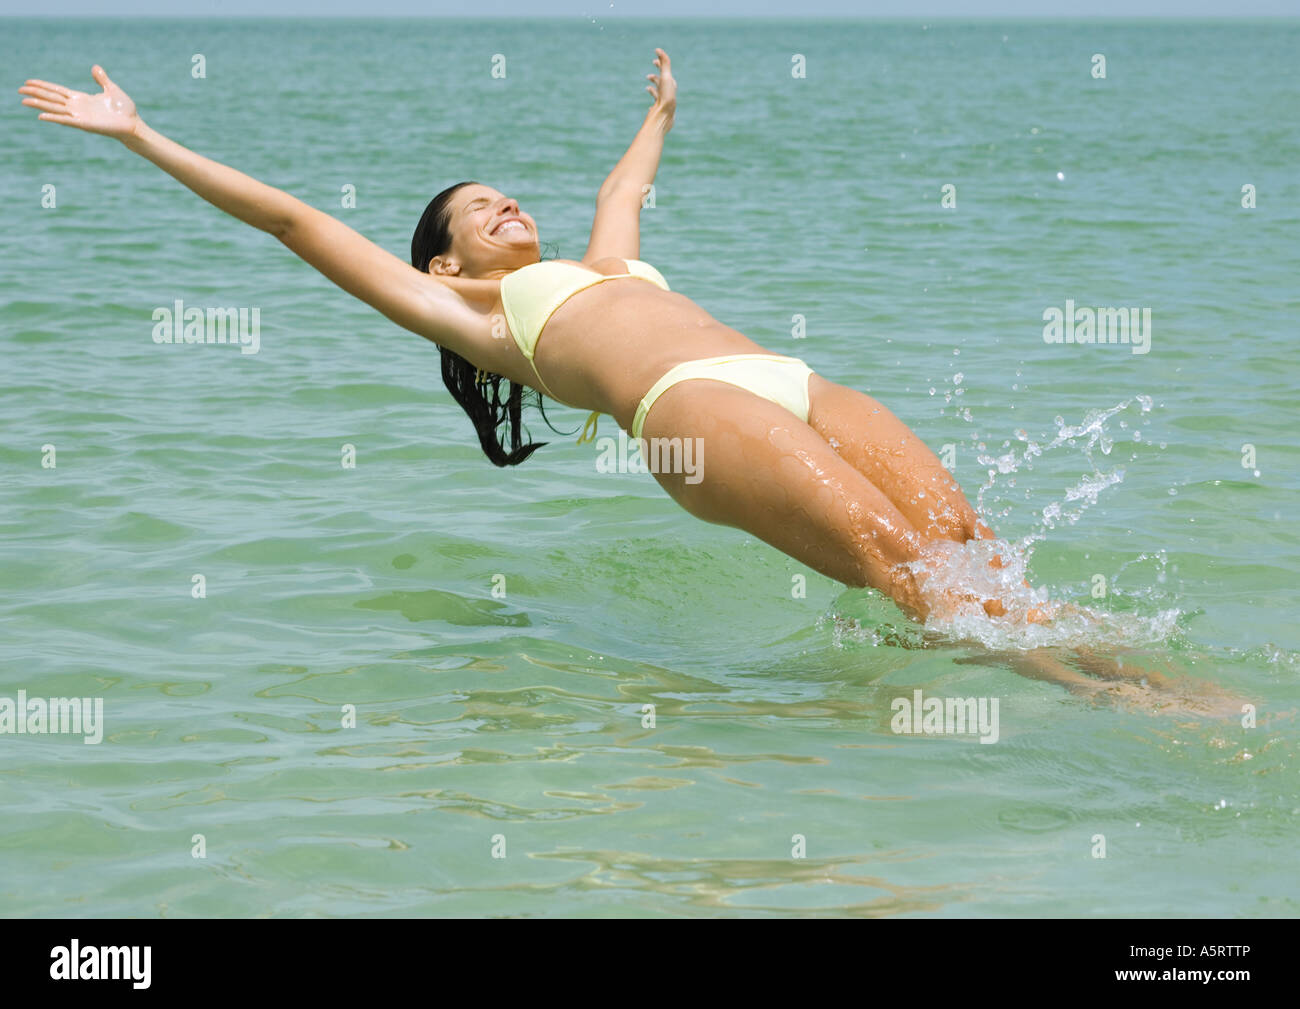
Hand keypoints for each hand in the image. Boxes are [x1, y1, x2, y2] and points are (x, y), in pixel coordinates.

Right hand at [18, 65, 140, 139]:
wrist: (133, 124)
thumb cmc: (125, 110)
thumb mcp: (111, 89)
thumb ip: (101, 79)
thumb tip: (95, 67)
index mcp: (82, 99)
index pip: (58, 91)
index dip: (44, 86)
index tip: (29, 82)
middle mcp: (78, 107)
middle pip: (52, 99)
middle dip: (36, 94)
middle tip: (19, 90)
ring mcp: (80, 116)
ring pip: (54, 109)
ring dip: (39, 105)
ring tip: (23, 100)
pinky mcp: (84, 125)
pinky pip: (66, 121)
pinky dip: (53, 118)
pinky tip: (41, 116)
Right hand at [645, 48, 675, 129]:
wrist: (665, 116)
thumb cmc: (666, 96)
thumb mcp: (666, 76)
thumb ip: (664, 63)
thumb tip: (658, 49)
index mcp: (671, 85)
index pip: (666, 72)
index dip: (660, 65)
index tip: (654, 60)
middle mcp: (668, 93)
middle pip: (662, 83)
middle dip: (655, 78)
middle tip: (648, 77)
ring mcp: (664, 102)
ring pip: (658, 94)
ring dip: (653, 90)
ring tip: (647, 89)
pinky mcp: (659, 110)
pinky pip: (656, 106)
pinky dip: (653, 104)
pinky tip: (650, 107)